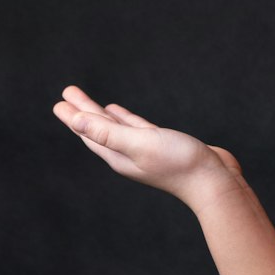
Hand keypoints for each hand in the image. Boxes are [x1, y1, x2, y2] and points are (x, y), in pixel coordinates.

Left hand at [52, 85, 241, 210]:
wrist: (215, 183)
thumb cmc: (180, 164)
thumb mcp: (139, 143)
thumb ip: (107, 132)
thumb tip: (75, 121)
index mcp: (119, 156)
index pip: (90, 133)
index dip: (74, 117)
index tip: (59, 101)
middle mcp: (129, 154)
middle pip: (99, 129)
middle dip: (83, 110)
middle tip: (68, 91)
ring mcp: (146, 151)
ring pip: (116, 128)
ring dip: (102, 114)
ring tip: (88, 101)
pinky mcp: (164, 145)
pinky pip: (136, 129)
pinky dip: (125, 119)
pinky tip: (119, 111)